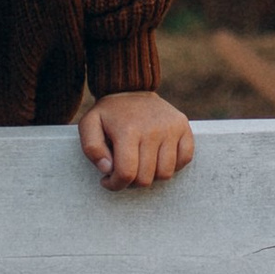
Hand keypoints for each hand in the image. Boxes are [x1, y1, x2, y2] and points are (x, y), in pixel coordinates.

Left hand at [77, 87, 194, 189]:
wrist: (132, 89)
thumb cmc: (110, 113)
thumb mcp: (89, 124)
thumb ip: (92, 149)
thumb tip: (108, 169)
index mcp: (128, 130)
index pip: (126, 174)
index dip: (115, 184)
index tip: (108, 179)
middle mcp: (153, 130)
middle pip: (146, 178)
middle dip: (131, 182)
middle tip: (124, 170)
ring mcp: (171, 128)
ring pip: (166, 174)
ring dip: (152, 175)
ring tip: (141, 164)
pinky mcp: (183, 127)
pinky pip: (184, 159)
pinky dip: (172, 165)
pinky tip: (158, 157)